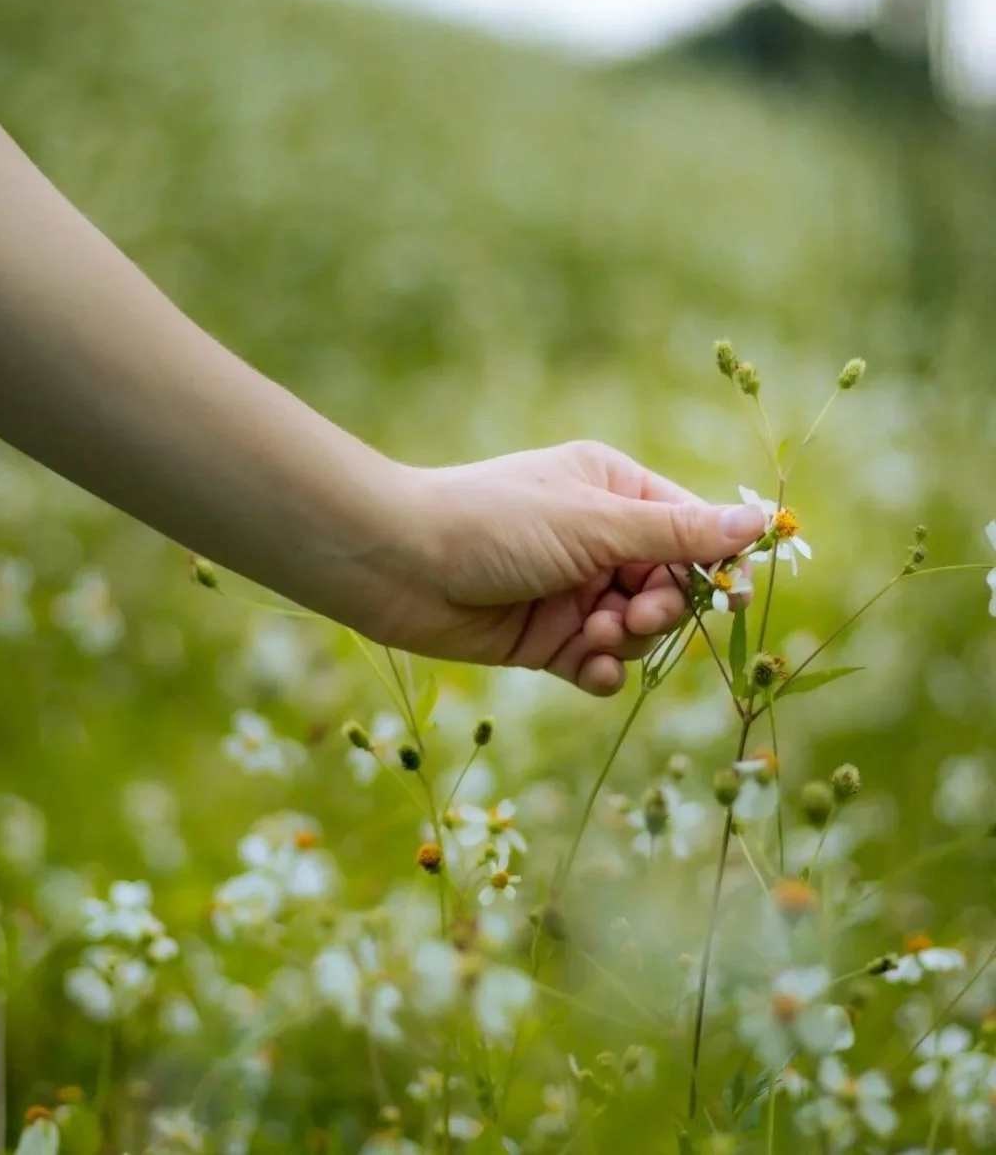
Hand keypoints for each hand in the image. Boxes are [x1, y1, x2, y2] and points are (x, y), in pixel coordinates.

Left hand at [367, 441, 763, 696]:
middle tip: (633, 615)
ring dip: (629, 640)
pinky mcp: (547, 637)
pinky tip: (587, 667)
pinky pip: (600, 662)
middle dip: (661, 608)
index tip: (733, 597)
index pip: (689, 525)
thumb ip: (676, 532)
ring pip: (638, 629)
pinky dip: (601, 669)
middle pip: (669, 584)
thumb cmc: (494, 523)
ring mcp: (573, 589)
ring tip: (594, 636)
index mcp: (612, 488)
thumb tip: (759, 521)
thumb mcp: (593, 523)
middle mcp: (598, 537)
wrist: (397, 566)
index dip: (714, 562)